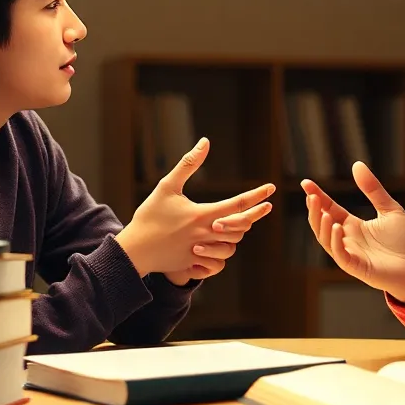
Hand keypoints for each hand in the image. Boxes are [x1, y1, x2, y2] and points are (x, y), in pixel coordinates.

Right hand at [117, 137, 274, 283]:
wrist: (134, 250)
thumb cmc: (149, 215)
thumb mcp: (167, 186)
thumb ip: (188, 164)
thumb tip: (205, 142)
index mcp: (202, 215)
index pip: (238, 205)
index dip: (257, 196)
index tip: (271, 189)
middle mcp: (206, 234)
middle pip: (241, 226)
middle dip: (255, 215)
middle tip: (266, 206)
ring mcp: (202, 251)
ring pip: (233, 244)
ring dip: (240, 232)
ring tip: (243, 221)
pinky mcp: (195, 262)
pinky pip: (219, 261)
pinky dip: (224, 250)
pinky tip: (225, 241)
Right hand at [301, 161, 404, 303]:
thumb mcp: (390, 209)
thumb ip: (373, 189)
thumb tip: (357, 164)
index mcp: (353, 226)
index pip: (329, 208)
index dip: (317, 196)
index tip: (306, 183)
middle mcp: (347, 239)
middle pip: (321, 224)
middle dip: (314, 210)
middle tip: (310, 195)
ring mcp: (350, 253)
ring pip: (325, 239)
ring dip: (321, 225)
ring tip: (322, 210)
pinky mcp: (356, 267)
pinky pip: (340, 255)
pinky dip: (335, 242)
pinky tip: (335, 227)